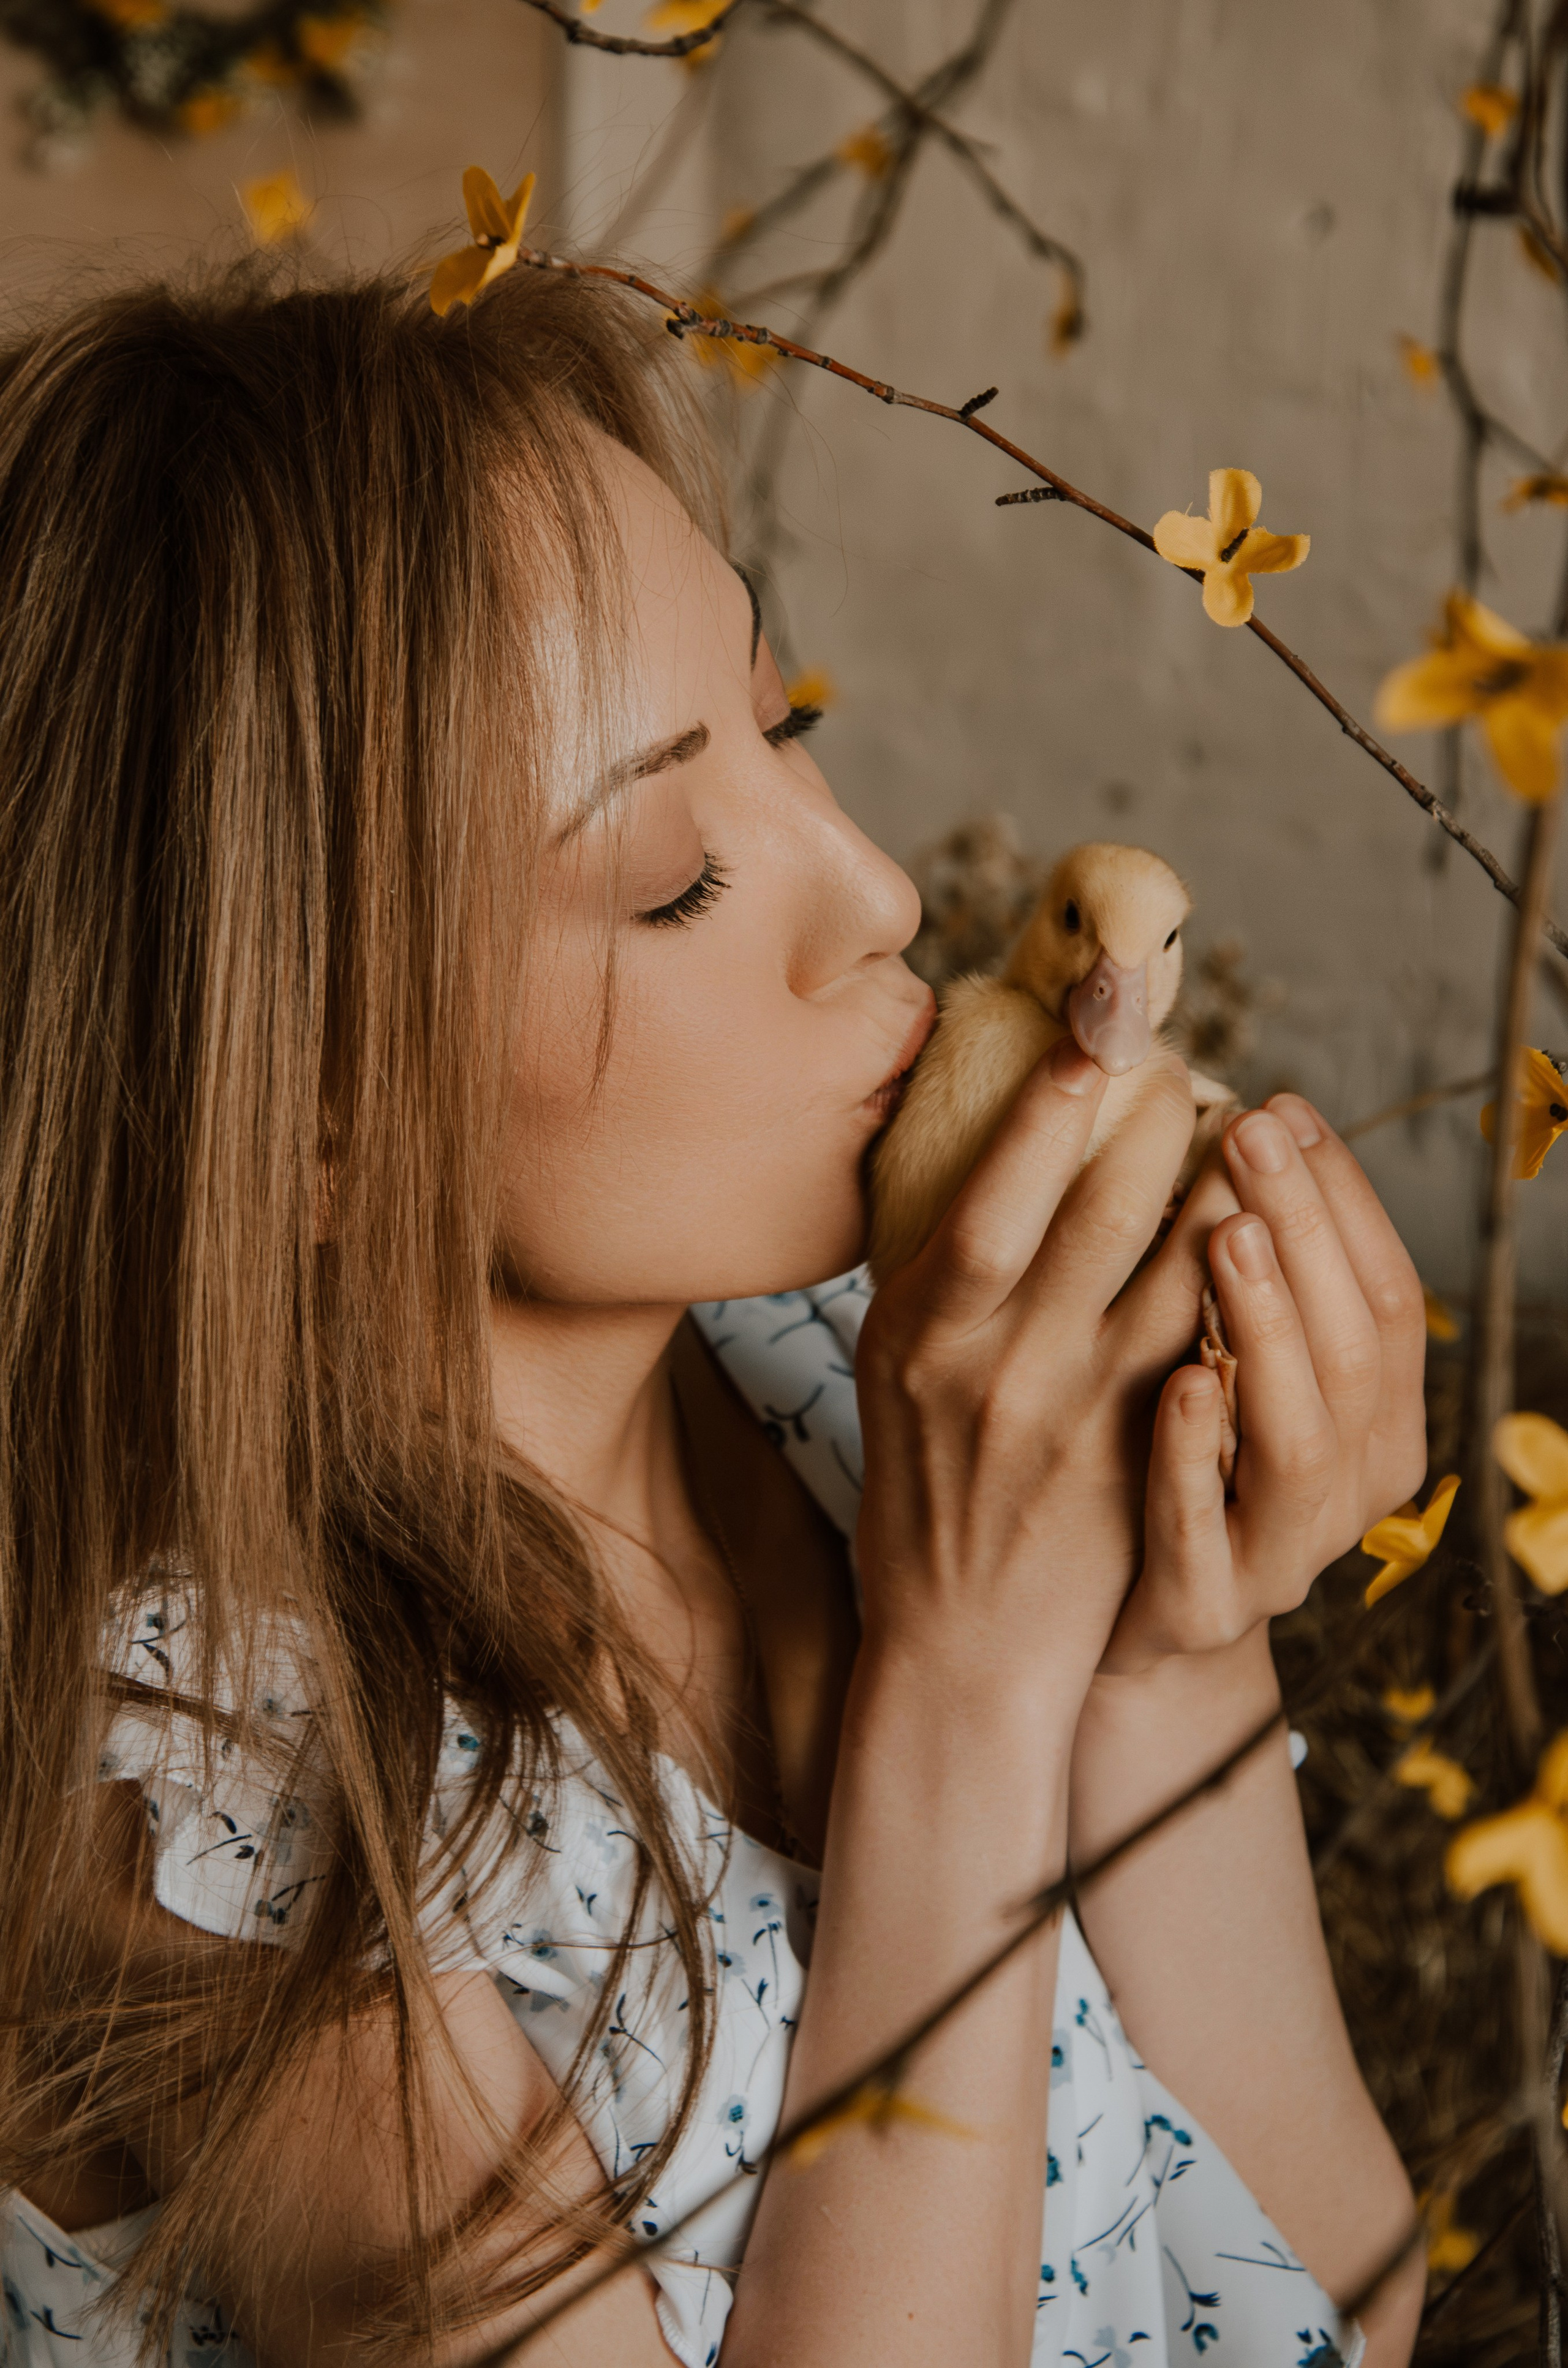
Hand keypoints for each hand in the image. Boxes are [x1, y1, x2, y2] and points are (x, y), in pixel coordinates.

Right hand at [855, 1038, 1209, 1703]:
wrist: (961, 1644)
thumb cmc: (924, 1490)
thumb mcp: (894, 1373)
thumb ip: (941, 1281)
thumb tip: (994, 1160)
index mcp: (919, 1334)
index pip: (989, 1204)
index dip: (1046, 1117)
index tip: (1092, 1043)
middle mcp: (997, 1371)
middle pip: (1096, 1222)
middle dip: (1155, 1130)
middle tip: (1189, 1068)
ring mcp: (1078, 1421)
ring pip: (1177, 1280)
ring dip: (1222, 1193)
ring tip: (1248, 1132)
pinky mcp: (1141, 1462)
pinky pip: (1208, 1350)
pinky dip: (1236, 1284)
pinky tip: (1262, 1234)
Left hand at [1099, 1094, 1427, 1674]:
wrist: (1119, 1628)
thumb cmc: (1171, 1464)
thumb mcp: (1222, 1364)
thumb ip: (1244, 1280)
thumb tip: (1233, 1122)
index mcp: (1378, 1421)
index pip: (1387, 1293)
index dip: (1343, 1199)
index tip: (1286, 1107)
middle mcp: (1351, 1488)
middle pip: (1353, 1349)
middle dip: (1305, 1228)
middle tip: (1248, 1130)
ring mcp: (1279, 1555)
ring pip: (1299, 1437)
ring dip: (1267, 1325)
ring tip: (1225, 1231)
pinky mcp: (1200, 1605)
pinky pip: (1203, 1528)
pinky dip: (1197, 1452)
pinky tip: (1178, 1379)